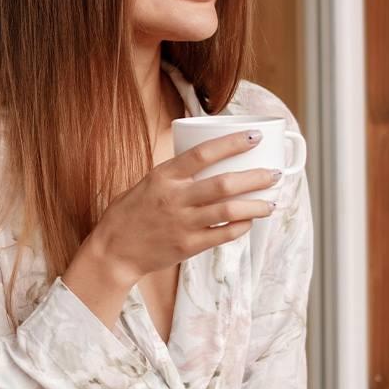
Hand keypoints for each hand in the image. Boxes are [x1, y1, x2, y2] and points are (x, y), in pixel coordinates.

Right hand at [62, 130, 278, 327]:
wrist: (114, 250)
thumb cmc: (129, 213)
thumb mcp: (148, 183)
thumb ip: (175, 176)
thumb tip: (207, 165)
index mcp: (163, 176)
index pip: (202, 154)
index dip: (231, 144)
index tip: (253, 137)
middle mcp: (175, 198)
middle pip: (224, 184)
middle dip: (255, 177)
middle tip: (274, 174)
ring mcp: (183, 223)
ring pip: (229, 210)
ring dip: (256, 205)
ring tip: (271, 202)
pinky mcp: (188, 246)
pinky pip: (223, 235)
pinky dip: (241, 227)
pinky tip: (250, 222)